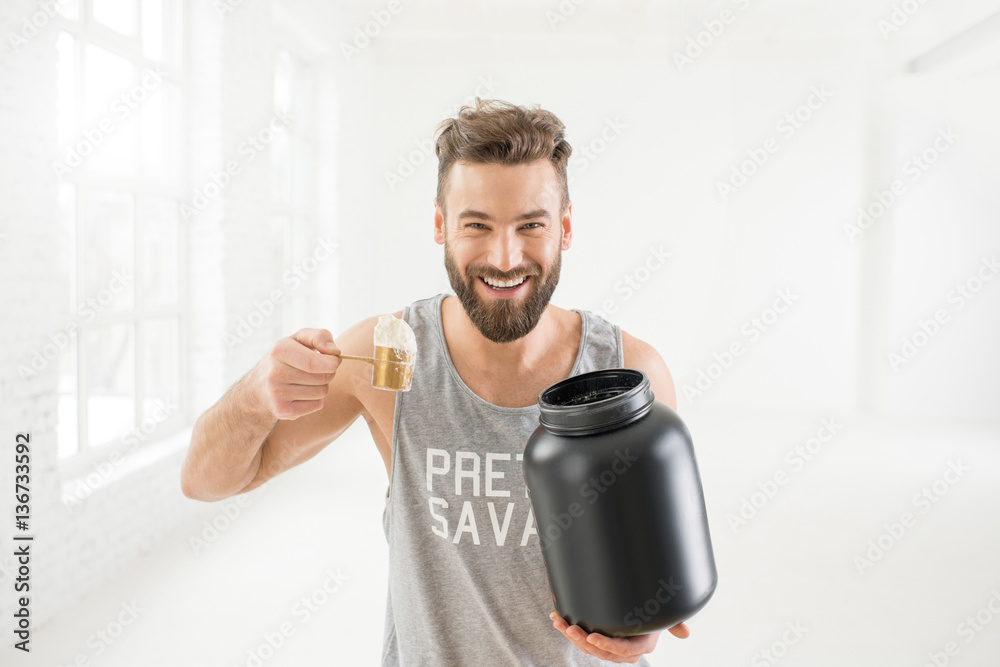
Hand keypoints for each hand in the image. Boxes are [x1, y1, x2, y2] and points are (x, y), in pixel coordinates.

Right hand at [253, 328, 341, 419]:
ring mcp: (277, 394)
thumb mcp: (300, 339)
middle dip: (328, 372)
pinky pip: (317, 405)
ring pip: (322, 392)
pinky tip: (303, 393)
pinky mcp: (282, 410)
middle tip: (319, 369)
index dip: (332, 363)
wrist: (259, 385)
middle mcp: (275, 373)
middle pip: (323, 377)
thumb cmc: (288, 357)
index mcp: (280, 350)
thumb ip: (320, 336)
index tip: (335, 361)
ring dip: (322, 386)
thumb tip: (334, 352)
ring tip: (308, 381)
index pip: (314, 362)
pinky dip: (316, 399)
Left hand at [549, 611, 689, 663]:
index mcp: (641, 645)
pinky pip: (582, 641)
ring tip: (560, 623)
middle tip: (569, 627)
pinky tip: (557, 620)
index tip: (591, 635)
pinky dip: (569, 631)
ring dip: (572, 636)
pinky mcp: (598, 641)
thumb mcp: (664, 615)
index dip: (606, 645)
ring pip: (589, 647)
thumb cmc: (654, 611)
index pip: (622, 649)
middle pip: (602, 651)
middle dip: (582, 640)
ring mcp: (610, 648)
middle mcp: (625, 651)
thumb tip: (686, 634)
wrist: (642, 609)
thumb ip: (674, 623)